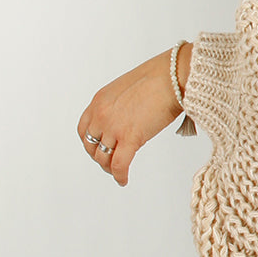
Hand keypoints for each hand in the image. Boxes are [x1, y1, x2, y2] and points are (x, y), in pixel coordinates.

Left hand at [77, 45, 192, 185]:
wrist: (173, 76)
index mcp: (100, 100)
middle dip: (99, 156)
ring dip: (109, 167)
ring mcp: (114, 127)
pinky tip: (123, 180)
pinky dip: (119, 175)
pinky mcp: (130, 137)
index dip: (90, 142)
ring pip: (103, 157)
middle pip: (91, 145)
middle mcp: (101, 114)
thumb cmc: (161, 76)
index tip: (98, 147)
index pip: (84, 128)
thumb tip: (130, 118)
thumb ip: (122, 105)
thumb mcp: (129, 88)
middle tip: (109, 162)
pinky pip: (119, 164)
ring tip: (118, 172)